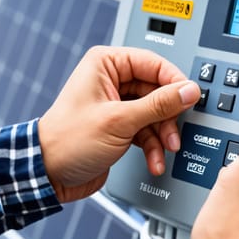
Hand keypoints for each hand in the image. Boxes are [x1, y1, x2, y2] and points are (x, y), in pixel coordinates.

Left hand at [39, 46, 200, 203]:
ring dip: (162, 135)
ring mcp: (115, 104)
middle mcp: (111, 80)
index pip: (154, 63)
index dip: (175, 82)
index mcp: (106, 64)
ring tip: (165, 150)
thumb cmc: (67, 141)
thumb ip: (158, 104)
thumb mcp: (119, 120)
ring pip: (154, 113)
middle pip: (157, 90)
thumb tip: (189, 91)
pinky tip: (154, 160)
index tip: (191, 99)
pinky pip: (146, 130)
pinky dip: (153, 146)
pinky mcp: (118, 126)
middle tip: (174, 132)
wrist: (48, 175)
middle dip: (167, 116)